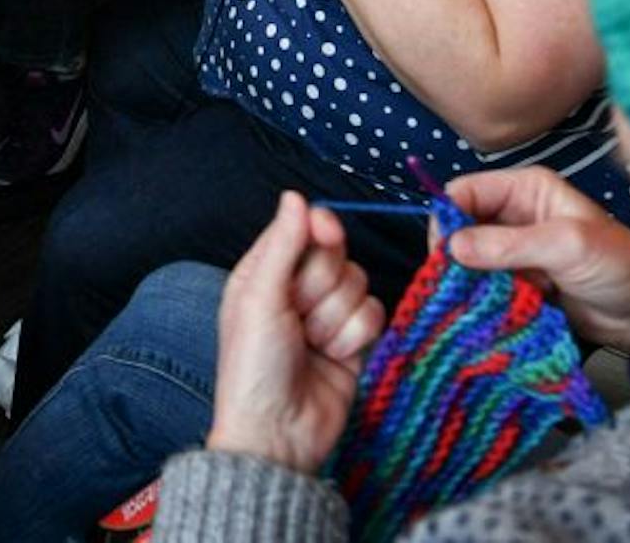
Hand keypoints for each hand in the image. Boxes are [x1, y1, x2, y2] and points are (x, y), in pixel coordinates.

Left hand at [206, 192, 384, 474]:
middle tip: (298, 317)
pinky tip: (334, 358)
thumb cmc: (254, 367)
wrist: (278, 433)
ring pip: (358, 285)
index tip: (326, 233)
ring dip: (335, 318)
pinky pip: (375, 314)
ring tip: (311, 345)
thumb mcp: (259, 299)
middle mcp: (297, 290)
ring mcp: (327, 316)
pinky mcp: (355, 341)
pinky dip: (355, 337)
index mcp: (265, 273)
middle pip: (336, 256)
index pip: (304, 229)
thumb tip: (295, 195)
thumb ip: (282, 245)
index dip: (319, 229)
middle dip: (321, 288)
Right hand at [444, 168, 629, 374]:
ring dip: (468, 281)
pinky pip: (485, 287)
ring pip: (470, 261)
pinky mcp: (520, 283)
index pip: (466, 191)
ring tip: (474, 302)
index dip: (449, 217)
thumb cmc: (619, 265)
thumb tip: (453, 247)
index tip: (444, 253)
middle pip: (462, 227)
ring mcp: (516, 252)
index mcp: (526, 190)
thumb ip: (509, 244)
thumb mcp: (567, 245)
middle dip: (456, 255)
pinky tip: (486, 312)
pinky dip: (482, 299)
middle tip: (456, 284)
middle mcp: (515, 215)